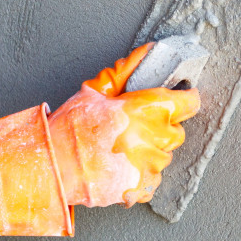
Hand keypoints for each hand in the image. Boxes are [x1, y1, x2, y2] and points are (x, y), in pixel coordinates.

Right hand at [0, 43, 200, 235]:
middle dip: (160, 128)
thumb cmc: (69, 129)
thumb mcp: (95, 92)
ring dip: (149, 151)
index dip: (183, 99)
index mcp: (146, 109)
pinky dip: (140, 174)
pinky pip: (152, 179)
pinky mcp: (142, 188)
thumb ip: (126, 72)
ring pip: (164, 156)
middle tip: (133, 127)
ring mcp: (149, 166)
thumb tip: (148, 53)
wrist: (51, 168)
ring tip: (120, 149)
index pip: (189, 102)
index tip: (178, 99)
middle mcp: (153, 138)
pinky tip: (118, 166)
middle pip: (177, 131)